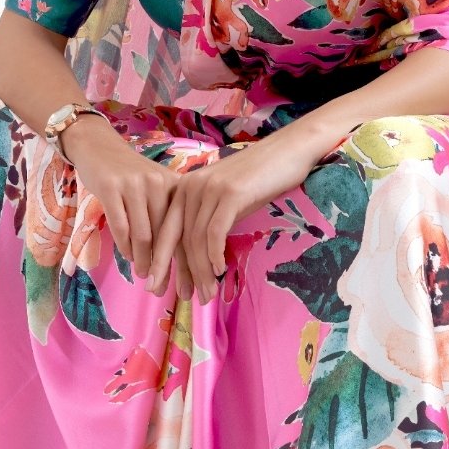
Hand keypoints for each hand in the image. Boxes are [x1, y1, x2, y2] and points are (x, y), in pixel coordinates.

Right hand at [63, 114, 191, 287]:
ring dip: (144, 259)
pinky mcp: (111, 188)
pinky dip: (125, 246)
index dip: (188, 260)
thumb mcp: (155, 188)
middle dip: (166, 266)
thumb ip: (167, 214)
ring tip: (144, 276)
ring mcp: (134, 185)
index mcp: (174, 185)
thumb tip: (180, 256)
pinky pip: (120, 226)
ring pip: (143, 234)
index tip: (190, 285)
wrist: (98, 146)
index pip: (185, 228)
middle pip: (166, 235)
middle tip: (163, 289)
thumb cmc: (129, 174)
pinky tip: (127, 258)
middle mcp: (158, 183)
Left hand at [148, 127, 319, 304]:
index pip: (167, 230)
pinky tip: (219, 270)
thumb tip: (198, 257)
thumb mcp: (225, 199)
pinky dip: (214, 254)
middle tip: (183, 297)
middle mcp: (191, 186)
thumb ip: (207, 219)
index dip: (163, 261)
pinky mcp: (230, 193)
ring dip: (201, 271)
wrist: (288, 151)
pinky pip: (215, 231)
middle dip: (178, 271)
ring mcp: (210, 188)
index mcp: (184, 188)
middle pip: (177, 237)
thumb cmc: (259, 178)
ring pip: (196, 238)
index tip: (159, 286)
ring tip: (207, 293)